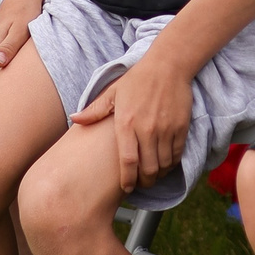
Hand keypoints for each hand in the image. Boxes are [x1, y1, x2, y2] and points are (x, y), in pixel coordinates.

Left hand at [72, 55, 194, 191]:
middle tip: (140, 184)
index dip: (128, 180)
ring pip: (164, 165)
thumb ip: (94, 110)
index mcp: (127, 123)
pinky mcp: (181, 128)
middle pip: (147, 169)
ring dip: (158, 175)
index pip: (127, 161)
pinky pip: (177, 155)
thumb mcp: (112, 93)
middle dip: (144, 182)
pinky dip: (171, 164)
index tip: (127, 188)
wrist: (168, 66)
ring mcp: (166, 129)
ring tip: (152, 175)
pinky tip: (165, 163)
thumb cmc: (137, 80)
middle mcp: (147, 129)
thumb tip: (73, 119)